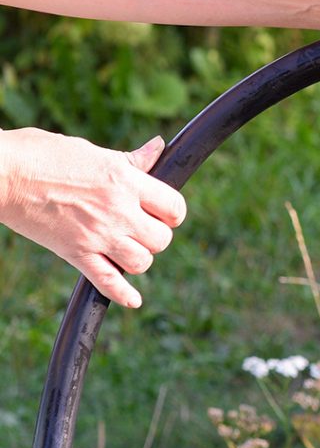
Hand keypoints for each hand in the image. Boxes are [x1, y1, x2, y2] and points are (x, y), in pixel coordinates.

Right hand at [0, 128, 186, 307]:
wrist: (4, 175)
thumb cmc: (46, 155)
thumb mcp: (96, 152)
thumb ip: (132, 160)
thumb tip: (159, 147)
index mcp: (126, 181)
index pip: (173, 206)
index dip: (172, 212)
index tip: (162, 212)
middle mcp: (117, 210)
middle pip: (161, 238)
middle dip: (156, 236)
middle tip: (141, 229)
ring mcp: (97, 235)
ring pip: (141, 262)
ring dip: (139, 258)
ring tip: (127, 248)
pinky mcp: (75, 254)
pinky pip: (108, 283)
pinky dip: (124, 294)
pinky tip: (134, 299)